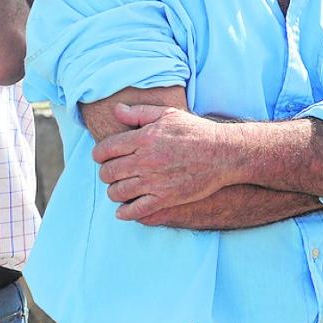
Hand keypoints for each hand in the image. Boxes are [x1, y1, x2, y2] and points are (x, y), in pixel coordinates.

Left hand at [93, 103, 231, 220]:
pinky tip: (123, 211)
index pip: (105, 150)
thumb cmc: (195, 131)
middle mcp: (145, 160)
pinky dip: (125, 212)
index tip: (102, 157)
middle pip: (108, 172)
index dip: (99, 155)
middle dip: (106, 173)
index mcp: (143, 138)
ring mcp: (155, 181)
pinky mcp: (167, 198)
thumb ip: (139, 113)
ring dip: (114, 192)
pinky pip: (136, 210)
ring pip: (118, 192)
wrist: (224, 153)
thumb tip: (116, 110)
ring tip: (119, 189)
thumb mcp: (167, 114)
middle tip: (111, 173)